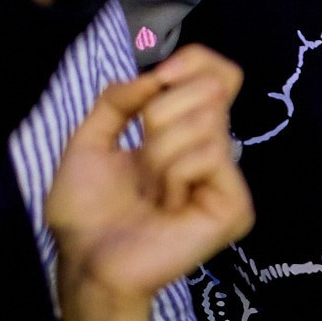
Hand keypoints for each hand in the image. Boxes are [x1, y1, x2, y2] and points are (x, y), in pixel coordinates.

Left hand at [47, 45, 252, 308]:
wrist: (86, 259)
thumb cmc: (87, 209)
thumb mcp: (89, 139)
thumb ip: (117, 100)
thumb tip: (151, 76)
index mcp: (184, 133)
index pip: (219, 74)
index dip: (194, 62)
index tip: (158, 76)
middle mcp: (213, 151)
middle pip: (209, 90)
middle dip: (157, 115)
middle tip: (141, 158)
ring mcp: (227, 181)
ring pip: (204, 124)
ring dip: (157, 153)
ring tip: (149, 189)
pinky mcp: (235, 207)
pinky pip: (208, 156)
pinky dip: (172, 173)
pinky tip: (166, 204)